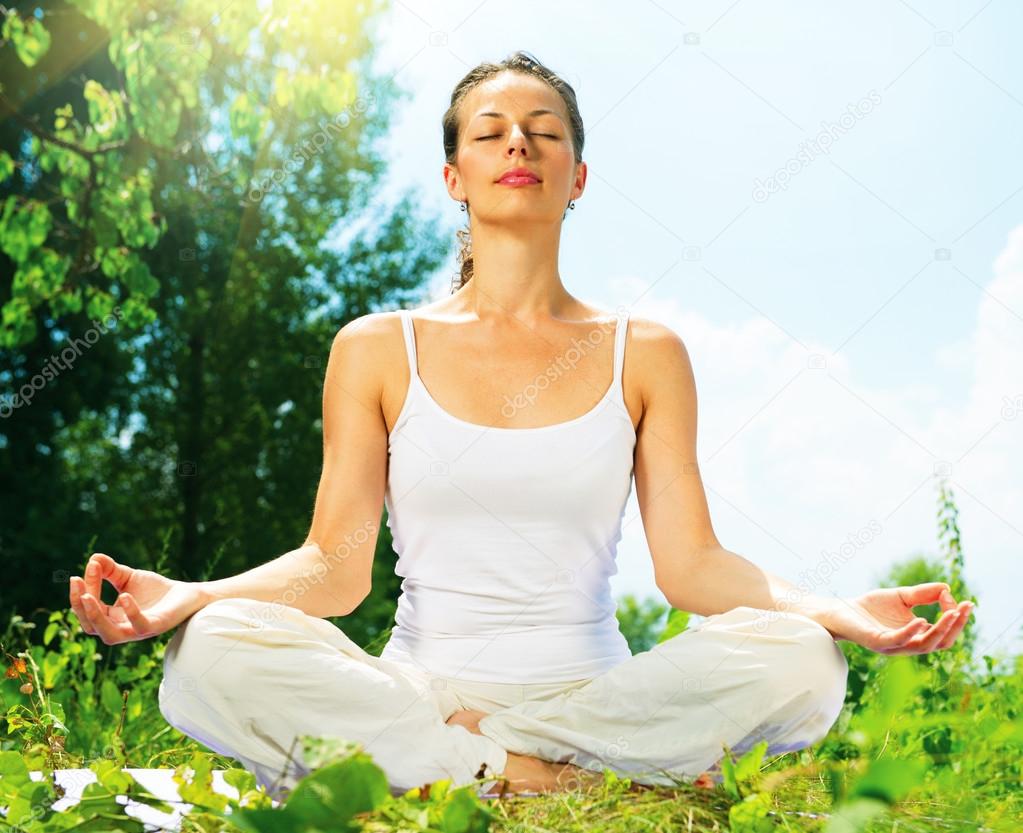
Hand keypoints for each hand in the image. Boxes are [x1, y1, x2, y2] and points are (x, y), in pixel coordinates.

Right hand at [68, 553, 205, 644]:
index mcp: (112, 619)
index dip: (83, 590)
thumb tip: (93, 558)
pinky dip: (131, 613)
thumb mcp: (129, 577)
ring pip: (110, 635)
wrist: (187, 594)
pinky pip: (140, 626)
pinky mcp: (156, 626)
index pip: (88, 610)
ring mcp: (138, 630)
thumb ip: (110, 570)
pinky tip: (125, 596)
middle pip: (91, 627)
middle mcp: (122, 628)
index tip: (90, 566)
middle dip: (80, 606)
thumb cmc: (156, 590)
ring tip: (88, 596)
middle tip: (77, 581)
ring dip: (95, 617)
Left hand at [823, 582, 973, 654]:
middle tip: (966, 608)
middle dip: (956, 626)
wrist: (840, 610)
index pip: (945, 634)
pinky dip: (911, 632)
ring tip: (951, 613)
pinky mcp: (877, 642)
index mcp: (916, 636)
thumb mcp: (901, 596)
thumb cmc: (871, 607)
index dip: (957, 619)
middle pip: (941, 642)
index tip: (964, 601)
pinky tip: (922, 619)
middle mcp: (908, 644)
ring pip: (924, 645)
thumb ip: (923, 594)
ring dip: (940, 630)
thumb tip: (947, 588)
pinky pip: (898, 641)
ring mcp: (893, 646)